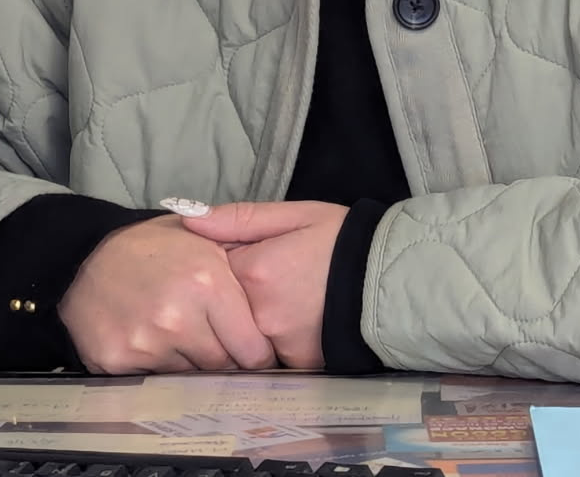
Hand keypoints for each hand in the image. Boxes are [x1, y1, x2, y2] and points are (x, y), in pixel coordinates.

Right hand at [58, 214, 276, 374]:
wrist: (86, 258)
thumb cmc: (154, 247)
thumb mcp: (204, 238)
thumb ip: (242, 262)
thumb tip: (278, 295)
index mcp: (209, 282)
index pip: (252, 349)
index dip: (255, 351)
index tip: (251, 349)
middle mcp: (180, 316)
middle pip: (223, 366)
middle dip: (224, 357)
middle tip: (213, 338)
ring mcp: (148, 342)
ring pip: (191, 376)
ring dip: (190, 362)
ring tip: (179, 335)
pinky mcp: (119, 362)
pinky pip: (156, 381)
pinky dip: (159, 368)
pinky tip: (152, 342)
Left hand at [182, 200, 348, 368]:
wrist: (390, 276)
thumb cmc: (341, 239)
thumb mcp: (294, 215)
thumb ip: (239, 218)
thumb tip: (189, 218)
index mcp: (253, 270)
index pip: (208, 273)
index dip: (218, 265)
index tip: (238, 258)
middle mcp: (258, 312)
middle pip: (222, 311)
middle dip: (232, 298)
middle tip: (264, 280)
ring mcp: (277, 343)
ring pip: (243, 337)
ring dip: (251, 322)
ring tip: (280, 300)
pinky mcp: (297, 364)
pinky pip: (270, 355)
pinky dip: (275, 341)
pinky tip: (294, 321)